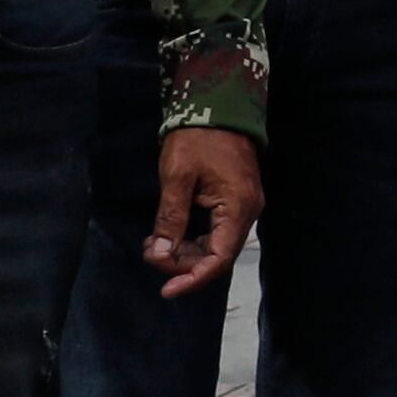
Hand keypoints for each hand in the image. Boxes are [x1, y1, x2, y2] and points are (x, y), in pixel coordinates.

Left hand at [147, 127, 261, 296]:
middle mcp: (247, 212)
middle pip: (217, 255)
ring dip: (185, 251)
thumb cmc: (197, 139)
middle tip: (150, 253)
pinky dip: (192, 238)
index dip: (192, 278)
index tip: (166, 291)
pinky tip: (169, 234)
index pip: (218, 259)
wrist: (217, 106)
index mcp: (237, 208)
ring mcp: (243, 206)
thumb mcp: (177, 178)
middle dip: (182, 263)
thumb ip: (170, 219)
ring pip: (215, 245)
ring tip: (154, 244)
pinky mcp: (235, 201)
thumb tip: (161, 255)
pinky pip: (216, 231)